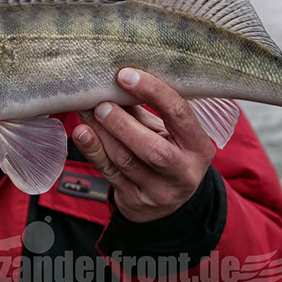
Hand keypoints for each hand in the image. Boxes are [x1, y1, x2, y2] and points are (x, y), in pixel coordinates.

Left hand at [74, 68, 215, 222]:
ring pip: (126, 160)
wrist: (166, 206)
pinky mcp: (136, 201)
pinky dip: (93, 151)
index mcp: (199, 147)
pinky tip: (82, 133)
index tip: (125, 75)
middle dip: (122, 122)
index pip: (179, 114)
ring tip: (87, 112)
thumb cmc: (167, 154)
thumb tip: (115, 79)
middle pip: (152, 147)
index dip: (152, 91)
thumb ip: (145, 109)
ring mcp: (160, 192)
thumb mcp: (166, 132)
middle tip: (101, 103)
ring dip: (102, 133)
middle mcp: (184, 172)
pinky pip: (110, 173)